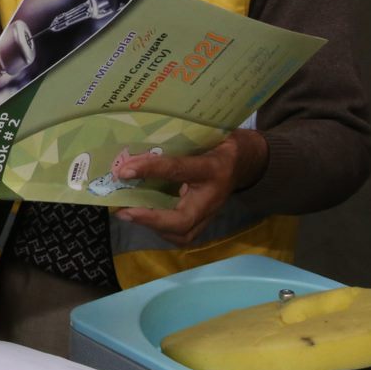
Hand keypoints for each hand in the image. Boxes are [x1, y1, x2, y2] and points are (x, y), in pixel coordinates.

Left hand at [112, 129, 268, 245]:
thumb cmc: (220, 143)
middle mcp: (212, 196)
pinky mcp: (207, 221)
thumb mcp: (204, 135)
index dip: (150, 170)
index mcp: (212, 168)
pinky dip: (161, 229)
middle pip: (183, 220)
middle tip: (123, 212)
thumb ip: (176, 140)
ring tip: (129, 214)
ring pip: (183, 233)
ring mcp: (211, 213)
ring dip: (154, 228)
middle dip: (150, 219)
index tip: (125, 171)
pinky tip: (144, 217)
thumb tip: (138, 144)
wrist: (248, 161)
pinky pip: (183, 234)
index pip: (179, 169)